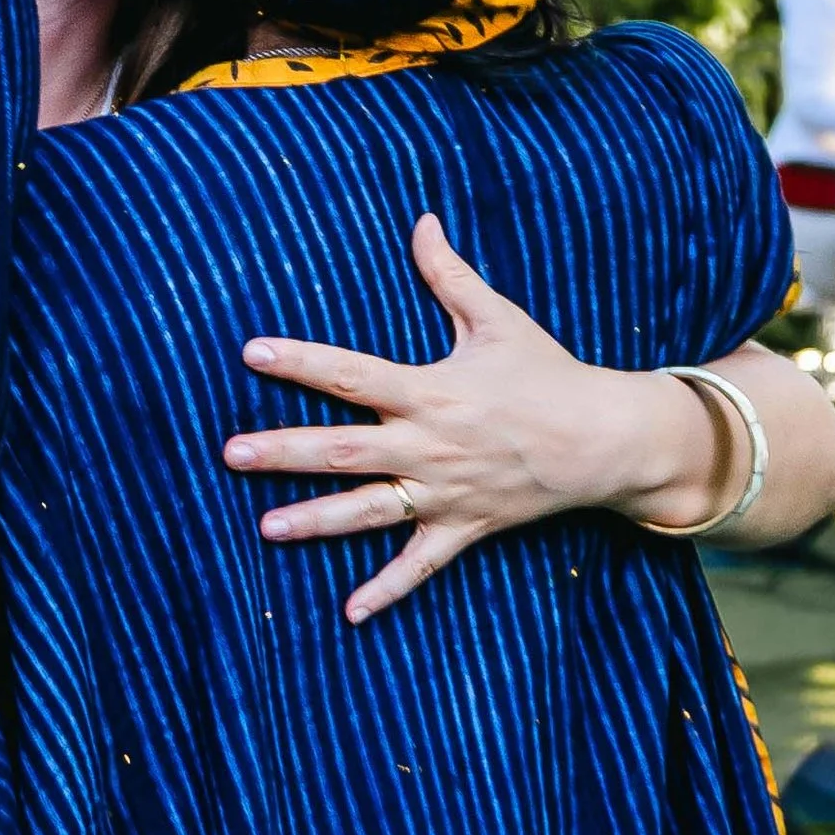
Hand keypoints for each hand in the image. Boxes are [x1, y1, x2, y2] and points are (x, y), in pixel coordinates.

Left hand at [222, 211, 724, 618]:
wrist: (605, 439)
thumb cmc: (548, 374)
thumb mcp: (499, 319)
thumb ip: (450, 274)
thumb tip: (422, 220)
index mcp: (430, 391)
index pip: (351, 375)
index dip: (300, 362)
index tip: (251, 353)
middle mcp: (428, 445)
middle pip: (342, 450)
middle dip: (283, 452)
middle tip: (230, 453)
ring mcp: (443, 491)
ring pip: (368, 511)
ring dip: (316, 521)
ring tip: (266, 528)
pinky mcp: (464, 526)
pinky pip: (419, 565)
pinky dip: (387, 590)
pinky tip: (350, 614)